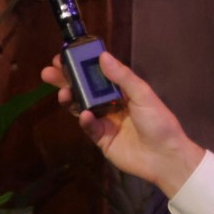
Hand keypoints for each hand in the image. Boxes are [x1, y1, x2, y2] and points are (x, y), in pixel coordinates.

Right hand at [43, 52, 207, 197]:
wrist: (165, 157)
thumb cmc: (159, 122)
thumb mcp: (143, 95)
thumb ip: (122, 76)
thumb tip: (102, 56)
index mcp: (122, 90)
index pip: (97, 74)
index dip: (80, 65)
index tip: (63, 56)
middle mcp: (110, 103)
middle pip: (83, 89)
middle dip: (65, 80)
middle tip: (48, 72)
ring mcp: (104, 121)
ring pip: (81, 106)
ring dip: (70, 98)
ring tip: (62, 93)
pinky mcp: (101, 139)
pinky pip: (88, 127)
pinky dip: (84, 120)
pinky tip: (83, 115)